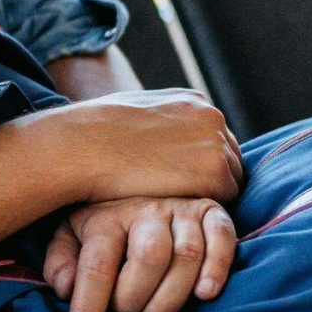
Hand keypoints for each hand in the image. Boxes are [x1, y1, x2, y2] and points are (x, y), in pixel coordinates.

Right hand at [35, 90, 242, 205]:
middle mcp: (212, 117)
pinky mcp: (214, 174)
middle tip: (179, 199)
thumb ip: (161, 123)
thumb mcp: (134, 112)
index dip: (199, 163)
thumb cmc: (94, 134)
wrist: (82, 146)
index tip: (180, 180)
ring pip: (230, 182)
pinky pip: (222, 201)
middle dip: (209, 179)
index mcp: (193, 100)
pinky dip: (201, 210)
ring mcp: (216, 145)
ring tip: (172, 206)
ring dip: (206, 196)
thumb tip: (160, 140)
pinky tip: (173, 211)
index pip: (214, 138)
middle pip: (230, 159)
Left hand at [45, 198, 237, 311]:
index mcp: (105, 217)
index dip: (87, 311)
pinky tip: (204, 295)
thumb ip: (61, 262)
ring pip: (186, 254)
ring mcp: (181, 209)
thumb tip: (65, 289)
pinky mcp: (211, 213)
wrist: (139, 183)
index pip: (96, 267)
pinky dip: (217, 267)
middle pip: (149, 256)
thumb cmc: (103, 226)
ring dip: (171, 298)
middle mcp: (145, 209)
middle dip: (136, 299)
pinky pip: (222, 237)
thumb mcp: (70, 237)